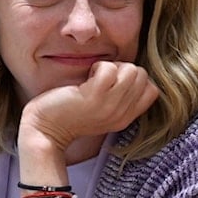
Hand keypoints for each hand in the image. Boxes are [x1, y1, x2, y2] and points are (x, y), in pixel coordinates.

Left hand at [20, 61, 159, 154]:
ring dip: (111, 66)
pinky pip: (109, 69)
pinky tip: (85, 79)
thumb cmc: (69, 115)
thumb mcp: (102, 111)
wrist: (45, 131)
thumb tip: (131, 72)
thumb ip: (119, 97)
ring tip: (94, 78)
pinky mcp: (94, 98)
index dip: (136, 79)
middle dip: (122, 68)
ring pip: (131, 70)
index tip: (114, 83)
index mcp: (125, 118)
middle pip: (142, 75)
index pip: (152, 90)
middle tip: (101, 79)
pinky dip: (97, 67)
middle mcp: (121, 114)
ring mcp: (109, 106)